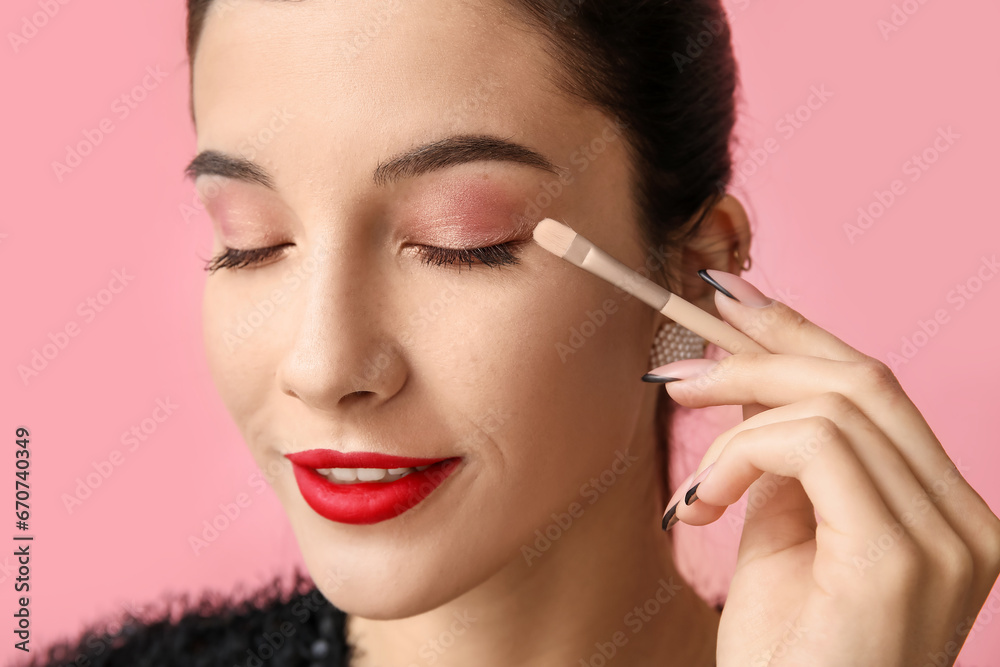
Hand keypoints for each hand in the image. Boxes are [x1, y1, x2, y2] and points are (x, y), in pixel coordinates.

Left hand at [650, 269, 999, 666]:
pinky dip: (742, 455)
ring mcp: (948, 538)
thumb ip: (788, 466)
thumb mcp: (781, 538)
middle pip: (866, 379)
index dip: (803, 336)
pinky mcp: (902, 556)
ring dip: (739, 412)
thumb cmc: (783, 655)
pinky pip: (816, 446)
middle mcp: (965, 520)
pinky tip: (702, 503)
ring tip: (686, 461)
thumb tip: (756, 394)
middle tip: (684, 365)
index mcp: (941, 512)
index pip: (879, 393)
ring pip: (841, 402)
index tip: (732, 304)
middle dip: (765, 348)